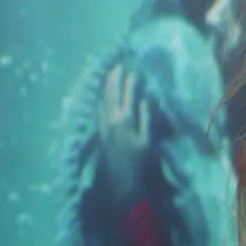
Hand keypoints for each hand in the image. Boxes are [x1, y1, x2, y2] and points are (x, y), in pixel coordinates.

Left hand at [98, 64, 150, 201]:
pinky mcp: (100, 130)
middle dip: (114, 78)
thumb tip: (143, 100)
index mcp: (124, 119)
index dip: (129, 81)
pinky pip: (100, 109)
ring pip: (103, 100)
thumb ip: (144, 118)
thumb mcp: (145, 139)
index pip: (126, 94)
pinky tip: (105, 96)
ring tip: (111, 75)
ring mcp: (103, 124)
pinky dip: (103, 98)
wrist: (119, 179)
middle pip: (111, 93)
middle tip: (118, 66)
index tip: (133, 70)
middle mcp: (110, 119)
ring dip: (107, 87)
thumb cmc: (137, 161)